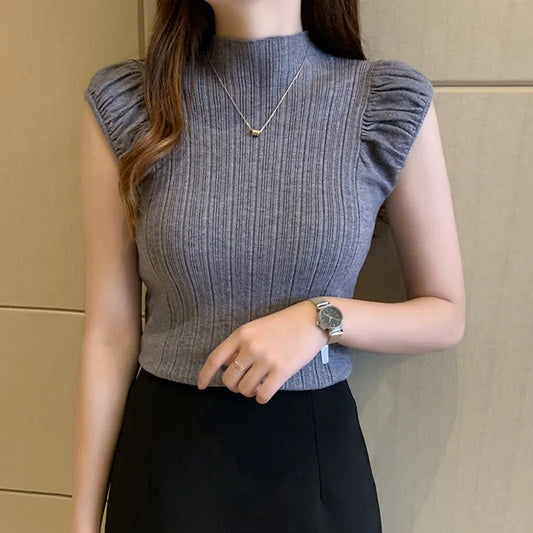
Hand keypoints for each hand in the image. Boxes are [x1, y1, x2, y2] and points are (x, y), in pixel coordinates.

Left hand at [196, 300, 328, 403]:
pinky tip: (265, 392)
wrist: (312, 320)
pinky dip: (261, 397)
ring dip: (249, 391)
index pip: (215, 358)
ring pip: (245, 389)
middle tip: (243, 382)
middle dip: (234, 386)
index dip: (205, 375)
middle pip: (229, 379)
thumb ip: (240, 344)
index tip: (201, 386)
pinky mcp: (282, 371)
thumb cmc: (284, 323)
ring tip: (257, 385)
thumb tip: (227, 366)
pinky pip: (263, 394)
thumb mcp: (256, 327)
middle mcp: (251, 347)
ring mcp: (266, 360)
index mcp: (242, 334)